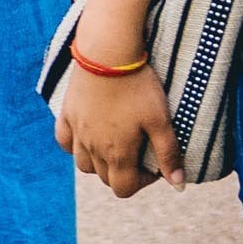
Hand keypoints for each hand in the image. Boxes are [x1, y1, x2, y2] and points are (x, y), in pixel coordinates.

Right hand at [55, 60, 183, 197]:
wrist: (107, 54)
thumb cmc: (138, 88)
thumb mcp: (160, 121)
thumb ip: (168, 154)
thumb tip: (178, 186)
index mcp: (117, 153)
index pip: (123, 189)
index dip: (141, 183)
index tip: (152, 164)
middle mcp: (92, 148)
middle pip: (104, 178)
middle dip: (122, 172)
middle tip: (138, 151)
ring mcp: (77, 131)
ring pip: (83, 164)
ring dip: (99, 163)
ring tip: (115, 144)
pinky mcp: (67, 113)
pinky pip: (64, 141)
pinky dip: (74, 145)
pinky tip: (87, 135)